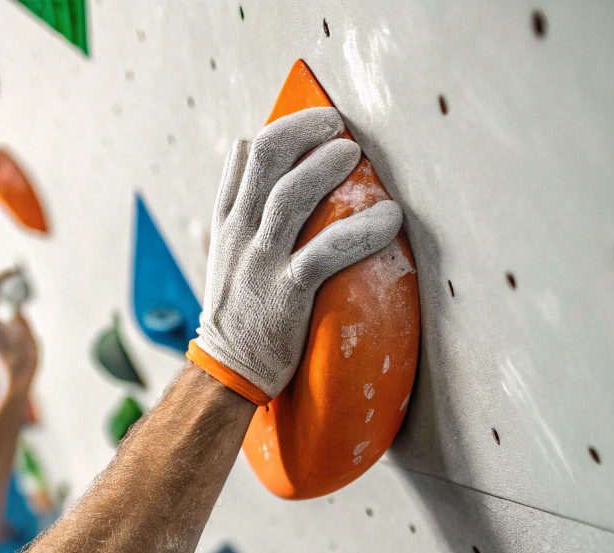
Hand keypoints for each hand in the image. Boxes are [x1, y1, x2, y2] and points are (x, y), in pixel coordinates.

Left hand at [0, 270, 38, 396]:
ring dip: (6, 297)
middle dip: (4, 285)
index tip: (14, 271)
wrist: (15, 385)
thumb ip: (20, 317)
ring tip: (20, 294)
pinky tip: (18, 311)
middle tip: (19, 278)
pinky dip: (6, 309)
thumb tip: (16, 310)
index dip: (2, 276)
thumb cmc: (22, 362)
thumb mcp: (27, 334)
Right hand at [188, 108, 402, 402]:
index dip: (287, 127)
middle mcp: (240, 235)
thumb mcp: (223, 251)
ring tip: (356, 155)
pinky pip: (326, 252)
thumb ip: (234, 204)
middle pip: (268, 159)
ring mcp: (261, 263)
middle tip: (339, 126)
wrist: (228, 369)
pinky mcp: (287, 294)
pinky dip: (361, 231)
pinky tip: (390, 219)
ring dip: (328, 168)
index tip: (320, 121)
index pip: (248, 154)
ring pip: (292, 196)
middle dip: (306, 132)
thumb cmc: (236, 310)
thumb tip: (240, 149)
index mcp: (227, 222)